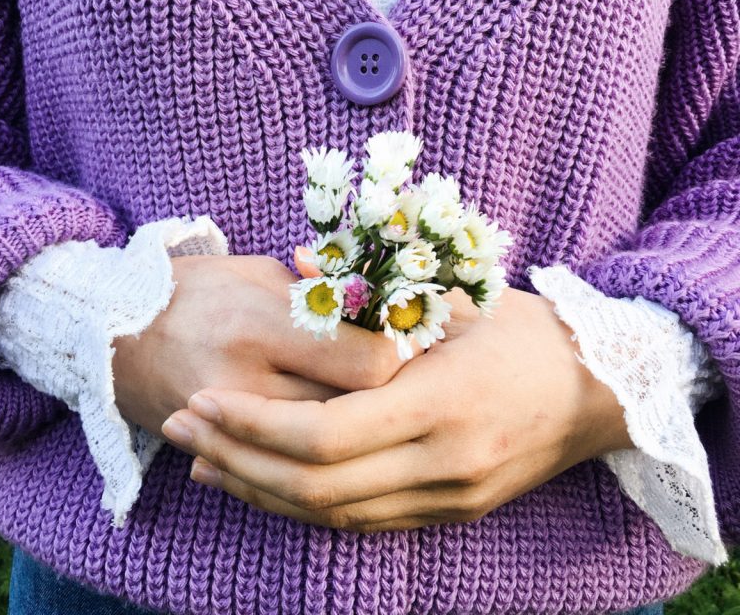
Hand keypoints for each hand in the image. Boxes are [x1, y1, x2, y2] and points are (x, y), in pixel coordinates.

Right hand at [112, 254, 417, 439]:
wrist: (112, 332)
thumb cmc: (197, 288)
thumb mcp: (260, 275)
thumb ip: (322, 298)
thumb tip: (388, 313)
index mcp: (262, 322)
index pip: (364, 364)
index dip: (404, 358)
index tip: (421, 345)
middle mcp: (243, 381)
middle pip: (349, 414)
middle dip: (392, 402)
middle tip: (420, 384)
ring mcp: (226, 425)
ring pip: (320, 453)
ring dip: (359, 437)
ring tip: (388, 417)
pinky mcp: (212, 452)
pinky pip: (281, 472)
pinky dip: (317, 463)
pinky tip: (342, 448)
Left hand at [160, 285, 632, 531]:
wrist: (602, 392)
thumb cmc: (526, 331)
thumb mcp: (455, 300)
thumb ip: (371, 290)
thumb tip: (293, 262)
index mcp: (441, 404)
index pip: (325, 436)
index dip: (254, 424)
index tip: (203, 401)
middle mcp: (443, 465)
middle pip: (316, 488)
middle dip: (237, 462)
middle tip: (182, 433)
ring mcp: (449, 498)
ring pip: (333, 515)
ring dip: (262, 492)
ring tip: (205, 464)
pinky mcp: (452, 514)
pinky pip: (364, 523)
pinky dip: (307, 507)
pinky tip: (267, 486)